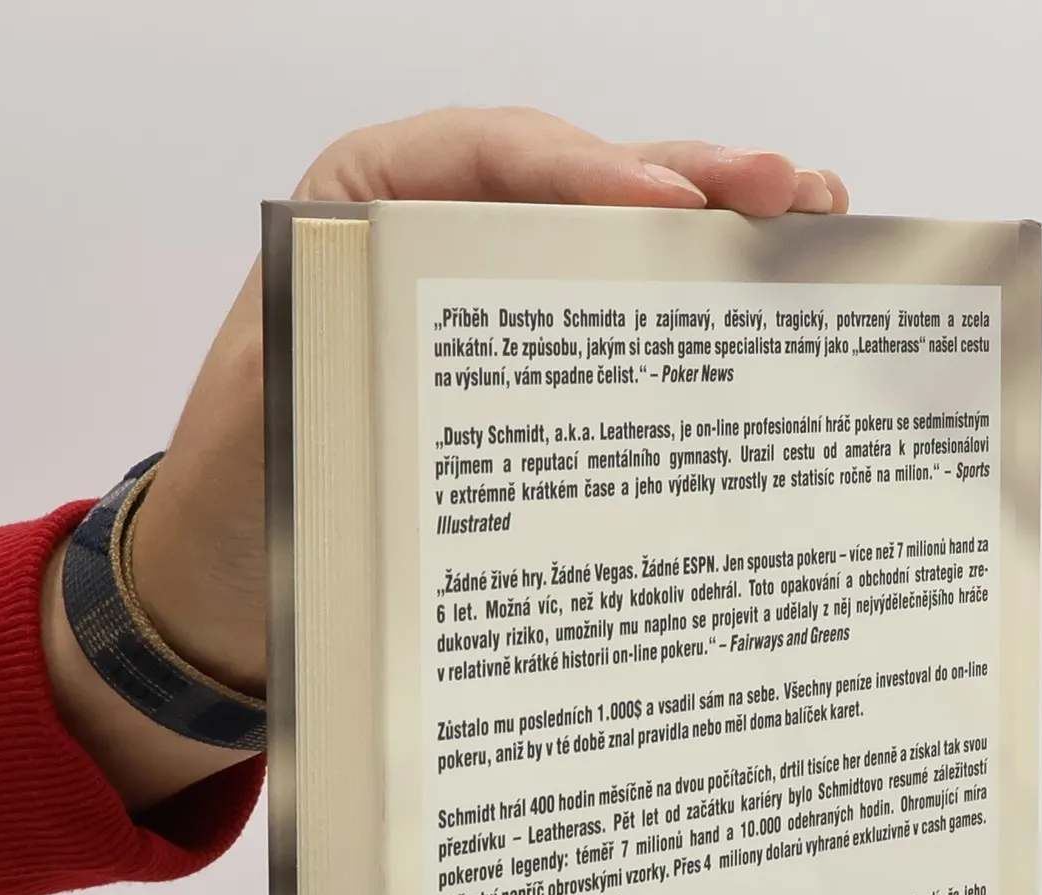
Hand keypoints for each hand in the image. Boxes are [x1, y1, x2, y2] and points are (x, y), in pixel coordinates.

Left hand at [42, 109, 847, 810]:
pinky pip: (611, 326)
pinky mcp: (523, 377)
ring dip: (716, 236)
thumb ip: (331, 360)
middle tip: (787, 192)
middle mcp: (435, 238)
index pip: (489, 158)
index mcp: (357, 209)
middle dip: (691, 182)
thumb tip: (423, 347)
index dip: (589, 168)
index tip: (669, 203)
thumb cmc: (241, 502)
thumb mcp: (268, 422)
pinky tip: (769, 308)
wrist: (226, 588)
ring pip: (613, 247)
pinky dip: (690, 316)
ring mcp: (489, 305)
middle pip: (578, 184)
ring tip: (815, 224)